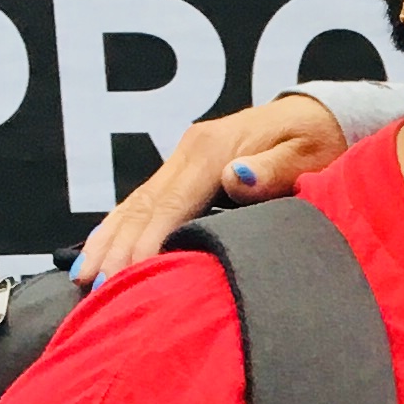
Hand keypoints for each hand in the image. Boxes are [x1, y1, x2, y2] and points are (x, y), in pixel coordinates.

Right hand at [75, 95, 351, 280]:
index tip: (126, 279)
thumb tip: (235, 178)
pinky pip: (144, 203)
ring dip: (107, 240)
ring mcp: (184, 159)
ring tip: (82, 278)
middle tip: (94, 289)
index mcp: (215, 150)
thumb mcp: (308, 154)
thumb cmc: (320, 140)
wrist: (320, 114)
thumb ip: (273, 170)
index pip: (170, 205)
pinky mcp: (185, 170)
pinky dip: (118, 228)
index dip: (146, 244)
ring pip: (137, 204)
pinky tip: (97, 252)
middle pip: (143, 206)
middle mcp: (190, 151)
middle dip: (116, 249)